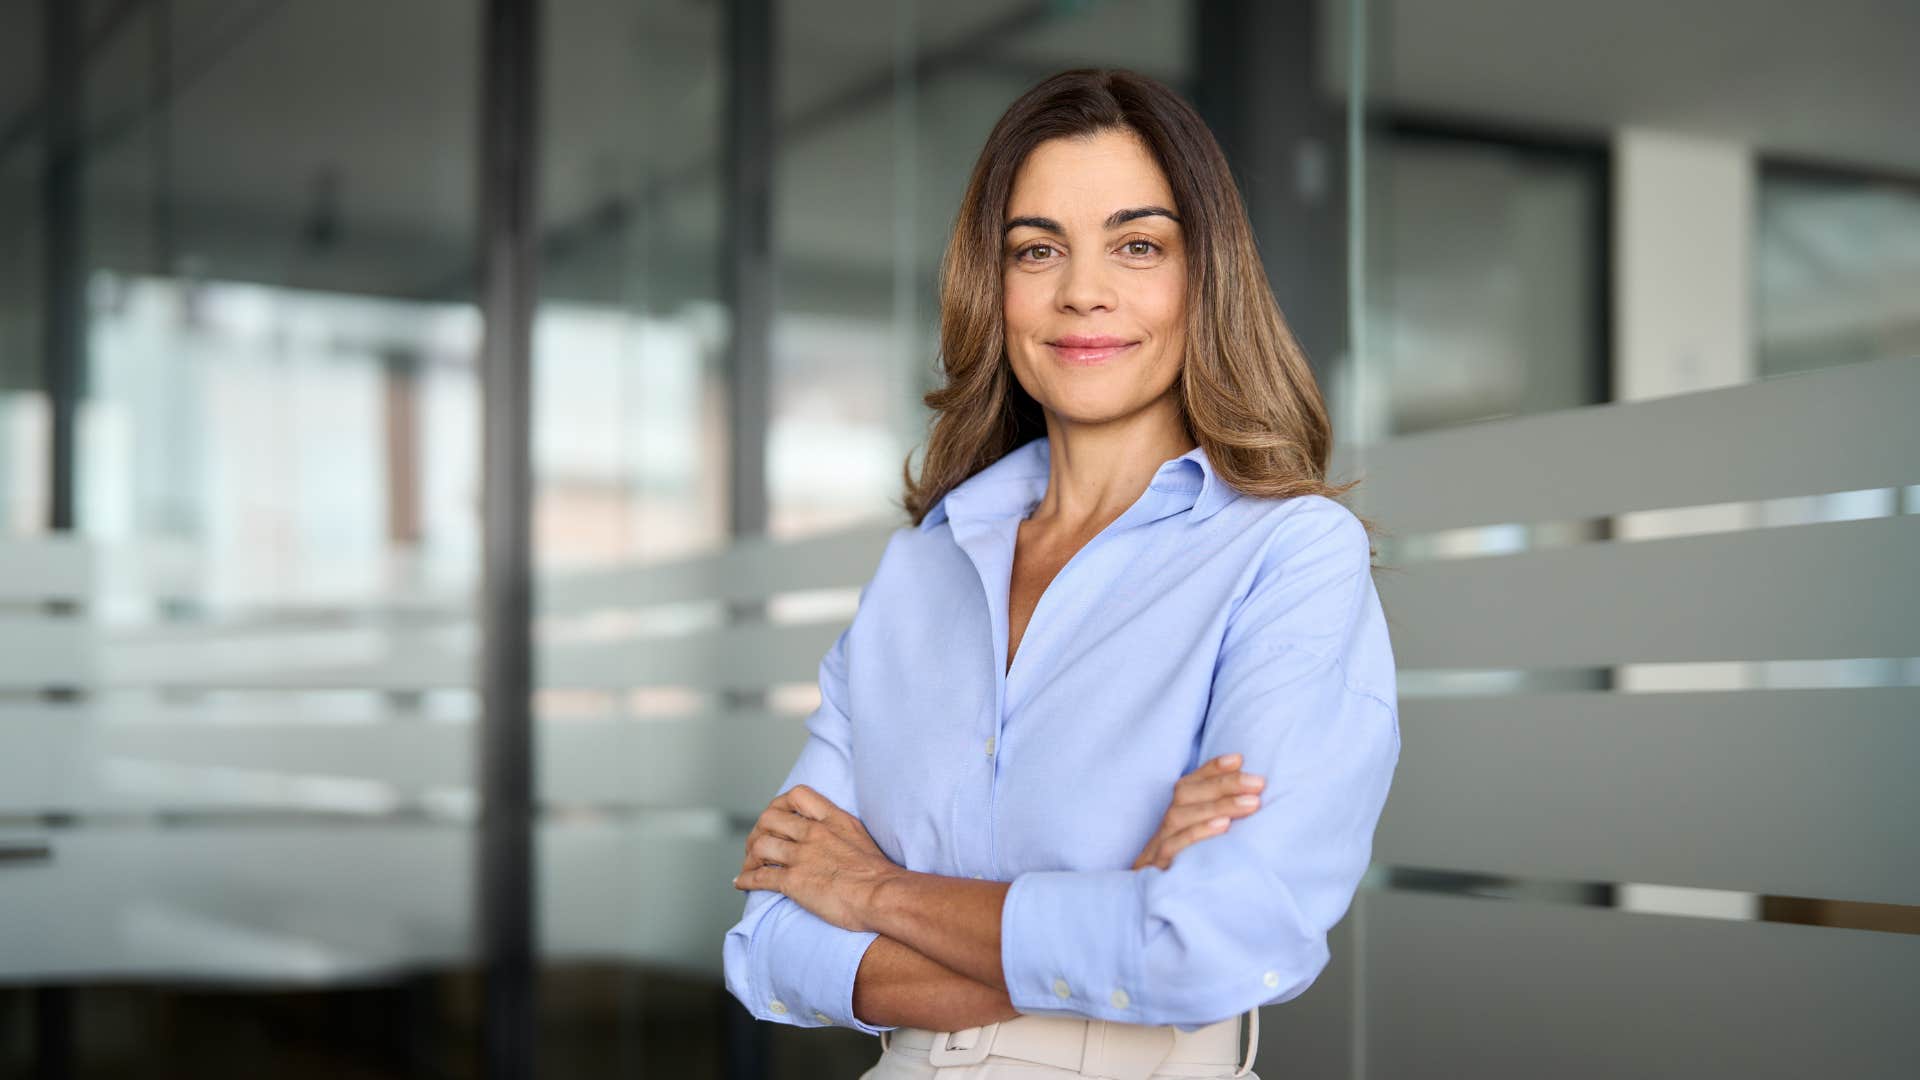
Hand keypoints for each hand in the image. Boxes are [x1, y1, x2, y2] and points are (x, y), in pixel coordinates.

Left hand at [732, 784, 901, 932]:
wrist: (883, 895)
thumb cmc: (879, 873)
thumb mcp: (860, 836)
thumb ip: (840, 830)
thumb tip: (833, 837)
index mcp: (831, 819)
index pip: (797, 795)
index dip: (781, 804)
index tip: (778, 817)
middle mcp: (813, 833)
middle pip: (769, 819)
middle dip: (758, 831)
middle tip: (757, 844)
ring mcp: (801, 856)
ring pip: (760, 846)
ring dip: (750, 857)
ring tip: (749, 866)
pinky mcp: (793, 881)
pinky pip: (759, 877)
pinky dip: (746, 880)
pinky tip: (741, 883)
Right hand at [1131, 752, 1264, 870]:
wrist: (1153, 904)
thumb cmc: (1189, 867)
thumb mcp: (1203, 839)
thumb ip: (1220, 817)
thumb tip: (1251, 794)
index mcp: (1176, 814)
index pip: (1190, 782)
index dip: (1212, 769)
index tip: (1239, 759)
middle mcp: (1165, 825)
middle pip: (1186, 794)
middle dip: (1224, 784)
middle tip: (1258, 783)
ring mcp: (1159, 846)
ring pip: (1181, 816)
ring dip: (1217, 805)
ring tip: (1251, 803)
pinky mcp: (1158, 868)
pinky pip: (1174, 846)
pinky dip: (1198, 833)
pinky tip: (1223, 826)